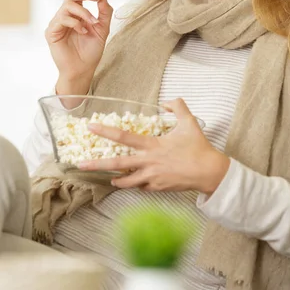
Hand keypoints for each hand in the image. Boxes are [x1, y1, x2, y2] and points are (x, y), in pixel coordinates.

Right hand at [45, 0, 112, 84]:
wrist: (83, 70)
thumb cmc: (91, 51)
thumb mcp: (102, 29)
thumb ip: (104, 12)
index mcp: (77, 13)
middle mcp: (66, 15)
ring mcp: (57, 23)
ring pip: (68, 5)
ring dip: (84, 12)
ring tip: (93, 23)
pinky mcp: (52, 32)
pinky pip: (62, 19)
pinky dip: (75, 23)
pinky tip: (83, 32)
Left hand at [78, 98, 229, 194]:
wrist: (208, 172)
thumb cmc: (199, 148)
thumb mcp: (190, 122)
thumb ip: (178, 107)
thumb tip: (168, 101)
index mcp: (152, 145)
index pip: (123, 137)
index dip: (105, 132)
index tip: (91, 127)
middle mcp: (148, 162)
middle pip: (117, 165)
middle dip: (96, 164)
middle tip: (80, 164)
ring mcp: (151, 178)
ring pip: (126, 182)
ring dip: (116, 180)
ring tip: (110, 179)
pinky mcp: (157, 189)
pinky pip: (142, 187)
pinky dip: (137, 185)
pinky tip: (137, 182)